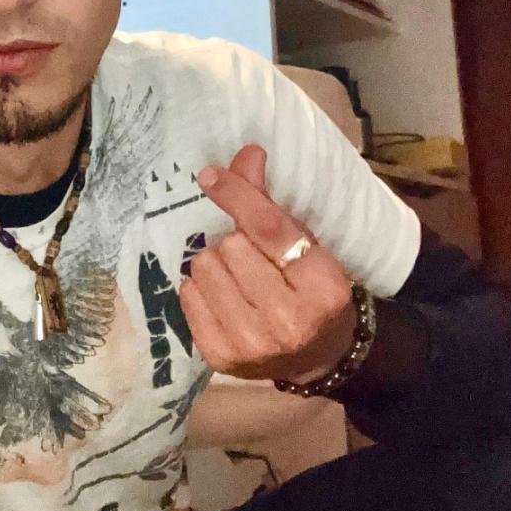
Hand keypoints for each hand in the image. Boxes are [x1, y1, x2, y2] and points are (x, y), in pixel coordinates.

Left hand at [179, 144, 356, 382]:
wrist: (318, 357)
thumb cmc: (312, 290)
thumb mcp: (307, 245)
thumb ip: (270, 203)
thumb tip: (246, 153)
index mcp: (321, 286)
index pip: (268, 229)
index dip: (237, 195)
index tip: (210, 176)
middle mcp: (288, 320)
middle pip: (230, 245)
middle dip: (235, 243)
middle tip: (252, 259)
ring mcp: (252, 344)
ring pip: (205, 267)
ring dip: (216, 264)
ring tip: (237, 279)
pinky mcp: (221, 357)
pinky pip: (188, 295)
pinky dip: (200, 288)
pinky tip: (223, 299)